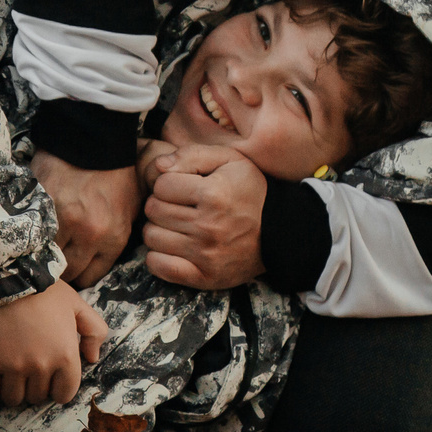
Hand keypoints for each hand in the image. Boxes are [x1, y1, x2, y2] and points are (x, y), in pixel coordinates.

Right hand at [0, 280, 108, 406]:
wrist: (7, 276)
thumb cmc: (44, 290)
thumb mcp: (77, 305)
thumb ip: (95, 331)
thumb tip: (92, 358)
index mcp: (66, 356)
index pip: (65, 394)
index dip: (58, 388)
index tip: (51, 378)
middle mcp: (41, 367)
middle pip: (37, 397)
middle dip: (35, 387)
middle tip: (30, 370)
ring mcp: (13, 367)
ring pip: (14, 399)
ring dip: (14, 390)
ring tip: (12, 375)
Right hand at [31, 151, 139, 287]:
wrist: (95, 135)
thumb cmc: (117, 171)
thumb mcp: (131, 207)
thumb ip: (117, 236)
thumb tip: (98, 261)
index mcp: (113, 236)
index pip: (90, 277)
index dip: (80, 275)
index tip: (73, 268)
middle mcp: (88, 233)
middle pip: (67, 271)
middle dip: (62, 268)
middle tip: (55, 259)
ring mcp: (62, 219)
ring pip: (45, 254)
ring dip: (43, 252)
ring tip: (41, 245)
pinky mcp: (40, 204)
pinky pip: (30, 231)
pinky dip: (29, 233)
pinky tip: (30, 229)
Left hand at [142, 143, 268, 290]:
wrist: (279, 232)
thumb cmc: (251, 191)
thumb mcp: (230, 160)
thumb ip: (193, 155)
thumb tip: (158, 165)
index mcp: (213, 194)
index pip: (161, 186)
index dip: (169, 184)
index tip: (183, 189)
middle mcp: (207, 226)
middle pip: (153, 211)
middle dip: (162, 205)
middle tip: (179, 207)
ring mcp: (205, 255)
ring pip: (151, 237)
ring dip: (159, 229)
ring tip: (177, 226)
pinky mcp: (203, 277)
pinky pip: (158, 266)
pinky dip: (158, 257)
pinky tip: (172, 248)